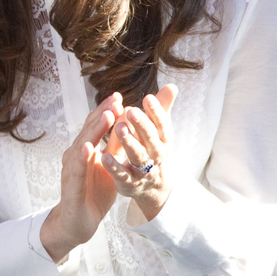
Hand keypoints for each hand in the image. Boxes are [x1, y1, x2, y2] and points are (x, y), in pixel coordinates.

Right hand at [39, 92, 122, 261]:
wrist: (78, 223)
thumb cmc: (94, 192)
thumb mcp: (112, 166)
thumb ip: (118, 146)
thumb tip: (129, 124)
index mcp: (86, 150)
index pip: (96, 126)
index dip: (106, 111)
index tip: (119, 96)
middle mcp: (76, 155)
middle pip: (88, 130)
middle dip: (102, 114)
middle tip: (116, 99)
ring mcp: (71, 170)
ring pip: (82, 145)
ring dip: (94, 130)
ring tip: (107, 116)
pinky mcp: (71, 187)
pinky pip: (77, 170)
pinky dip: (82, 157)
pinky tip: (89, 147)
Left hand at [101, 85, 176, 222]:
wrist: (156, 189)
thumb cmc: (154, 151)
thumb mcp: (159, 132)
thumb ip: (162, 109)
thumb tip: (172, 85)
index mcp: (163, 141)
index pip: (163, 125)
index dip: (156, 112)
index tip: (147, 97)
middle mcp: (156, 156)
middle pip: (151, 140)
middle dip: (142, 125)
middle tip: (131, 110)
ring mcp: (143, 171)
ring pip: (138, 157)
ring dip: (129, 143)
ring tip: (119, 127)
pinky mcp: (129, 183)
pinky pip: (122, 175)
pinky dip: (114, 167)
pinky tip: (104, 156)